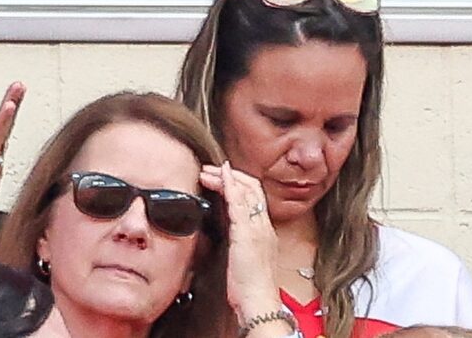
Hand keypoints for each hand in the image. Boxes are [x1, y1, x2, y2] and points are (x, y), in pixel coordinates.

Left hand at [199, 163, 280, 320]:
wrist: (259, 302)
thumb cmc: (250, 286)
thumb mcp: (245, 258)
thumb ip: (239, 241)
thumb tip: (228, 231)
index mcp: (263, 231)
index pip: (255, 197)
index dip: (238, 183)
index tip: (221, 176)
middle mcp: (263, 226)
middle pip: (253, 188)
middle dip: (231, 175)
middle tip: (211, 168)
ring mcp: (257, 228)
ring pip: (246, 191)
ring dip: (225, 177)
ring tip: (208, 171)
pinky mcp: (247, 233)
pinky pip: (240, 203)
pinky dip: (230, 186)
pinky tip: (220, 177)